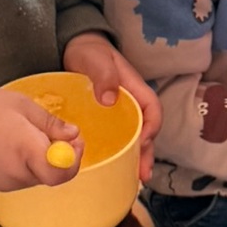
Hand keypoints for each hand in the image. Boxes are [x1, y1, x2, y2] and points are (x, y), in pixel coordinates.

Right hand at [0, 87, 83, 191]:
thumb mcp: (21, 105)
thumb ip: (50, 123)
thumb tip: (73, 135)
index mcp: (27, 150)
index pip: (63, 173)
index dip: (75, 160)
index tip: (74, 142)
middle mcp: (18, 173)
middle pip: (51, 175)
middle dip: (57, 157)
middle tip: (51, 134)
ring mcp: (4, 183)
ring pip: (34, 177)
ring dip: (37, 161)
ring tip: (21, 136)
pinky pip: (18, 178)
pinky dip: (21, 166)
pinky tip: (7, 147)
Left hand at [63, 32, 160, 182]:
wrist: (74, 47)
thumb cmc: (89, 51)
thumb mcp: (96, 59)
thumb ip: (104, 75)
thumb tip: (110, 99)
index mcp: (135, 88)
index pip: (152, 110)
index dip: (151, 127)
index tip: (141, 143)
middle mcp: (131, 103)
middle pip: (147, 130)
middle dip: (147, 152)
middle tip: (143, 174)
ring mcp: (121, 112)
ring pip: (135, 137)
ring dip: (137, 157)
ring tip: (135, 179)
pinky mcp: (108, 119)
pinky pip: (119, 137)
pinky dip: (121, 153)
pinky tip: (116, 167)